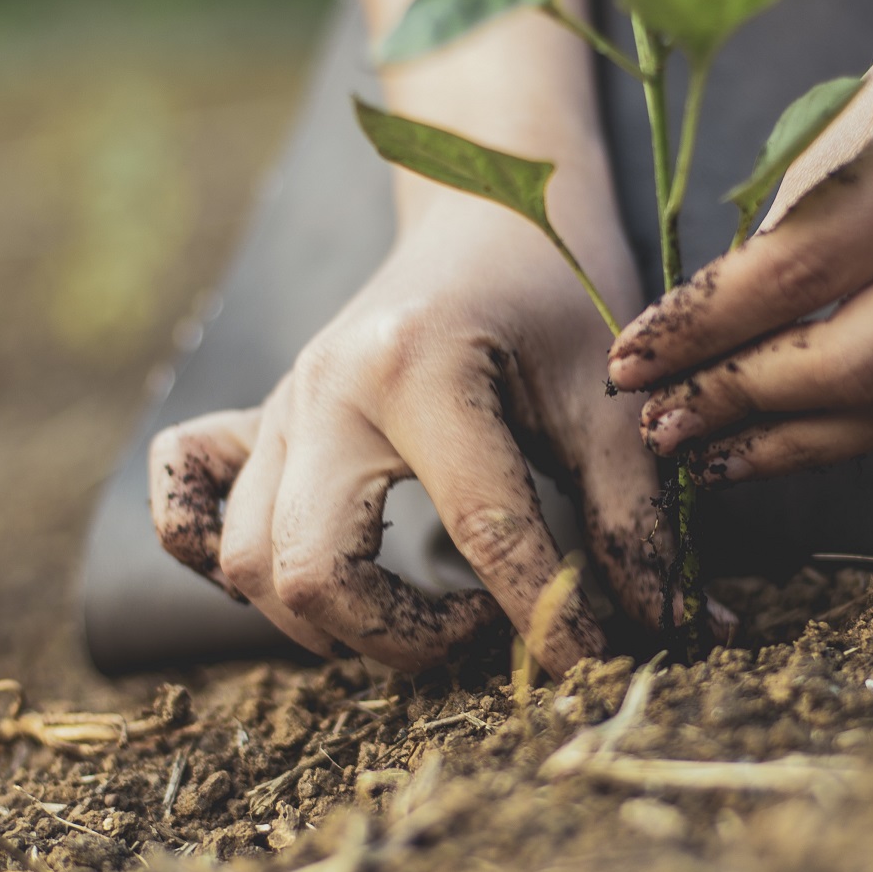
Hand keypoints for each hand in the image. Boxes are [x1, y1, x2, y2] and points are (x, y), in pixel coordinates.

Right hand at [150, 196, 670, 674]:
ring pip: (250, 564)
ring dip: (330, 621)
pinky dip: (215, 552)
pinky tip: (300, 570)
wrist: (489, 208)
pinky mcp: (254, 421)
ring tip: (419, 607)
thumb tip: (687, 631)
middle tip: (477, 629)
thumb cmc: (558, 297)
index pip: (481, 534)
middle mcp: (325, 390)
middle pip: (312, 572)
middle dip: (400, 638)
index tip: (593, 664)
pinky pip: (185, 503)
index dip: (545, 620)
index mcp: (420, 370)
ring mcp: (276, 408)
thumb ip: (641, 518)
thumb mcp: (610, 399)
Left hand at [605, 0, 872, 483]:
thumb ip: (790, 226)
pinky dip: (869, 423)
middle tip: (664, 425)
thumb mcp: (861, 110)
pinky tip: (802, 431)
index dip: (705, 328)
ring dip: (797, 442)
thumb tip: (695, 351)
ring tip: (714, 452)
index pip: (804, 269)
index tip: (631, 362)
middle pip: (862, 361)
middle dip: (744, 402)